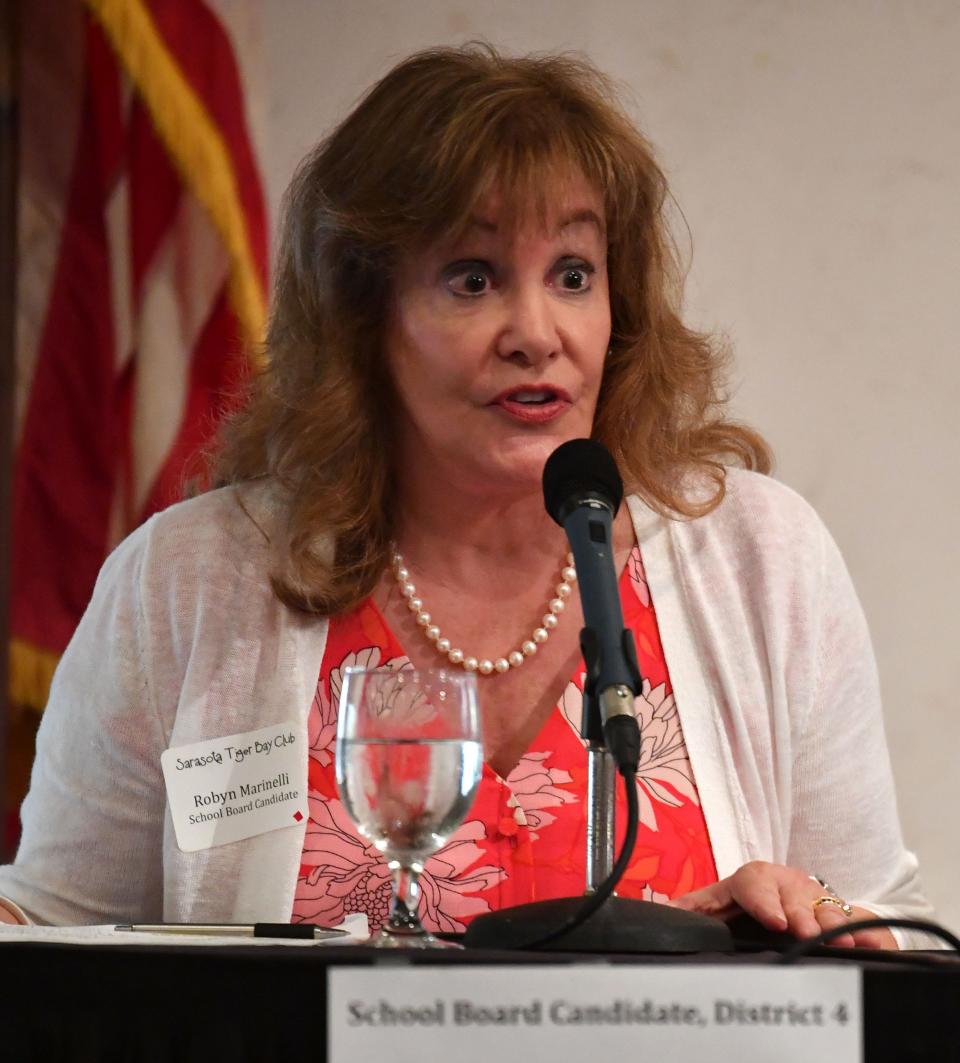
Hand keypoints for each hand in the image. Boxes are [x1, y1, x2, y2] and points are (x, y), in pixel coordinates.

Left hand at [669, 861, 896, 949]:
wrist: (770, 905)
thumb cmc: (737, 907)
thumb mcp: (711, 907)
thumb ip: (691, 909)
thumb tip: (660, 911)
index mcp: (753, 880)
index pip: (755, 880)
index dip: (763, 899)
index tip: (773, 921)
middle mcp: (787, 885)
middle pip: (796, 894)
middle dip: (801, 915)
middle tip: (807, 933)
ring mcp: (816, 899)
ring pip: (828, 905)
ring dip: (836, 922)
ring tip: (844, 941)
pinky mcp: (841, 915)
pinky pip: (859, 919)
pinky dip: (869, 931)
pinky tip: (874, 944)